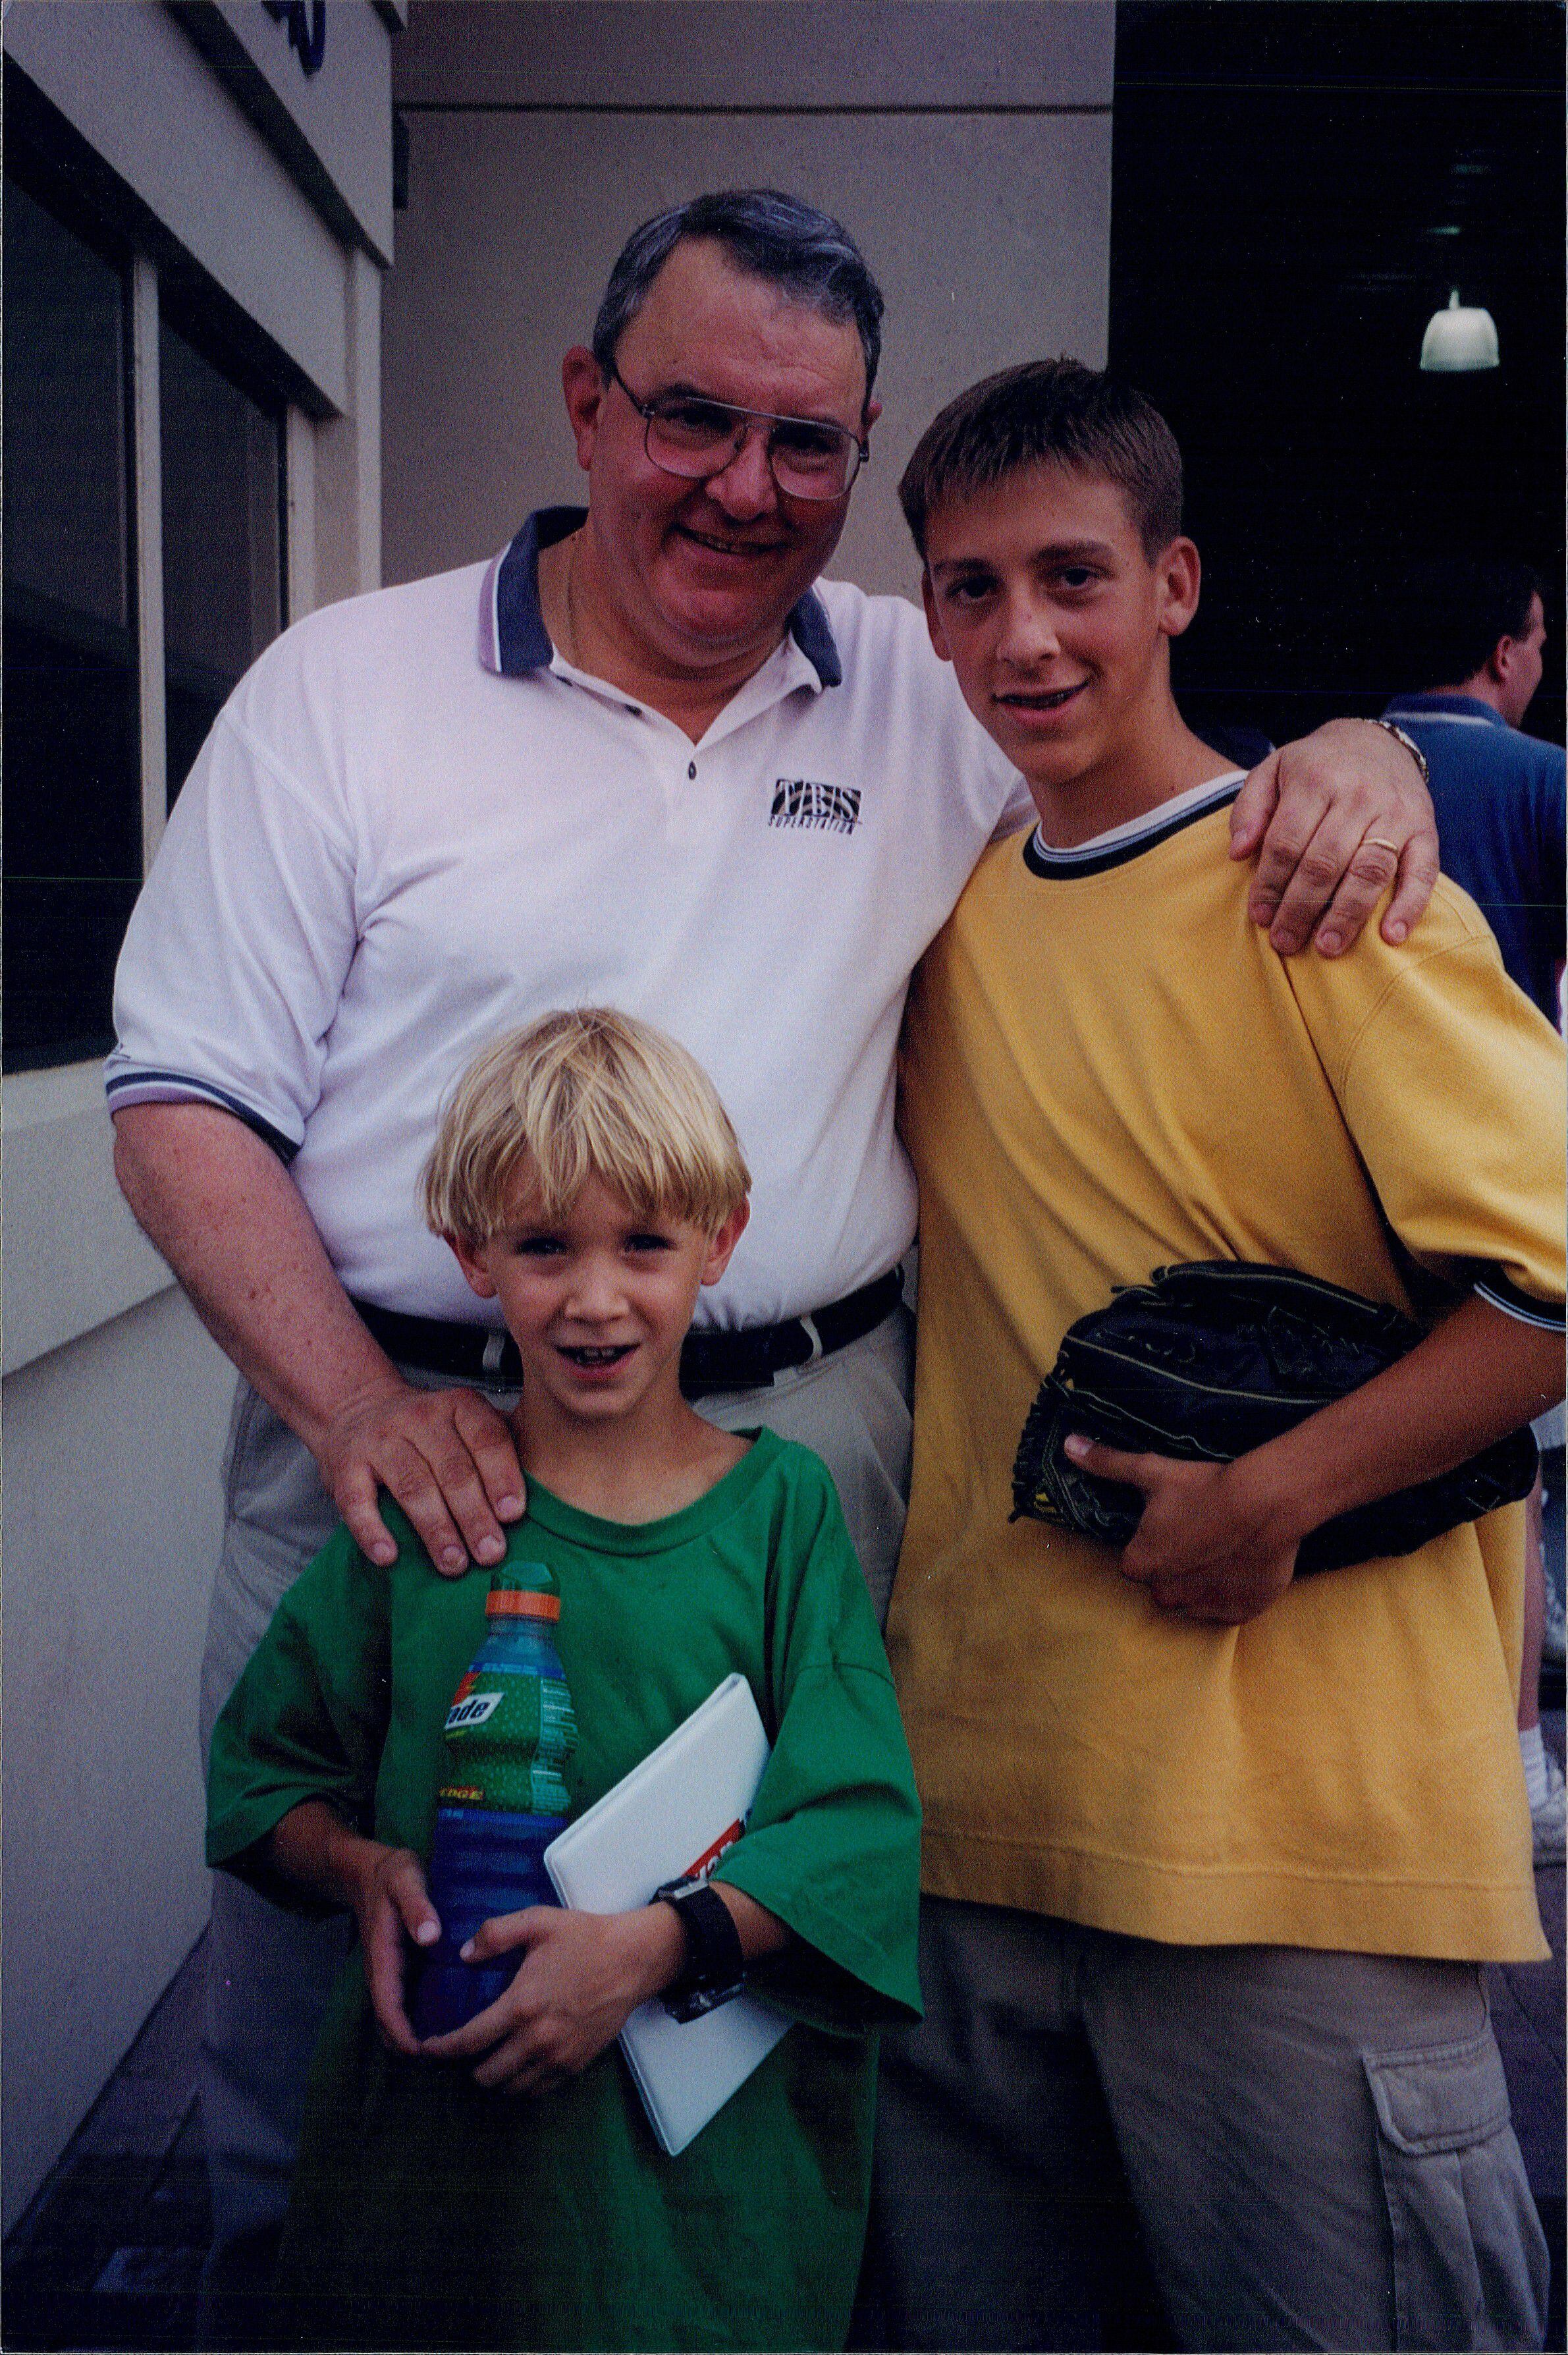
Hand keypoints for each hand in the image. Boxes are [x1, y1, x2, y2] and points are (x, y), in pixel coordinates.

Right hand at [312, 1377, 524, 1575]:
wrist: (357, 1408)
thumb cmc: (427, 1432)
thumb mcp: (464, 1425)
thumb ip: (498, 1450)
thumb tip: (548, 1494)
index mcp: (458, 1406)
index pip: (487, 1438)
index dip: (501, 1476)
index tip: (514, 1514)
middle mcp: (419, 1417)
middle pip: (452, 1469)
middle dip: (474, 1515)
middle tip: (491, 1553)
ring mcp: (380, 1439)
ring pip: (412, 1486)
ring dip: (435, 1529)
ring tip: (454, 1563)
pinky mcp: (345, 1465)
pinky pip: (358, 1501)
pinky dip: (373, 1530)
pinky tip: (389, 1556)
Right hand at [343, 1841, 441, 2056]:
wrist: (371, 1870)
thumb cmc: (392, 1875)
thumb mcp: (406, 1880)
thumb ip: (417, 1905)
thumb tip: (431, 1937)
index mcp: (383, 1955)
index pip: (386, 2004)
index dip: (399, 2032)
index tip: (420, 2052)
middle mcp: (383, 1971)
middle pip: (389, 2020)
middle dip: (409, 2046)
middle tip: (445, 2061)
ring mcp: (390, 1972)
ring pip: (396, 2015)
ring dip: (413, 2036)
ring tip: (450, 2053)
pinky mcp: (399, 1969)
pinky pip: (405, 2002)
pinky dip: (417, 2020)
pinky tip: (448, 2025)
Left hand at [419, 1905, 685, 2094]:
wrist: (633, 1959)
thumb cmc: (584, 1938)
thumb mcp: (537, 1922)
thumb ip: (495, 1934)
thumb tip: (463, 1955)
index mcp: (521, 2005)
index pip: (469, 2040)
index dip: (442, 2049)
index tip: (426, 2048)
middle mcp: (536, 2039)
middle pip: (486, 2073)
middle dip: (467, 2066)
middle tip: (461, 2053)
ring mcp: (558, 2057)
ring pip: (511, 2087)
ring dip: (494, 2078)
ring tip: (487, 2061)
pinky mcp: (575, 2065)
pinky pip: (538, 2090)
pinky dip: (521, 2084)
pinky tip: (517, 2067)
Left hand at [1063, 1433, 1301, 1622]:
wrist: (1266, 1503)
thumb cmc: (1204, 1488)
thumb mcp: (1151, 1471)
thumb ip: (1108, 1464)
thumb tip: (1069, 1445)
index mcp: (1141, 1566)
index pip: (1137, 1559)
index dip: (1155, 1540)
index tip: (1174, 1522)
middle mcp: (1167, 1594)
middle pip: (1165, 1580)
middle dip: (1178, 1562)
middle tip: (1201, 1532)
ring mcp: (1203, 1607)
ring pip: (1194, 1595)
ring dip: (1202, 1579)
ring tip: (1222, 1547)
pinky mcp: (1238, 1613)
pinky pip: (1225, 1607)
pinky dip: (1230, 1591)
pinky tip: (1239, 1564)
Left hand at [1229, 718, 1438, 956]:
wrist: (1374, 740)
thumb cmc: (1315, 766)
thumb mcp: (1272, 770)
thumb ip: (1250, 809)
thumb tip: (1238, 854)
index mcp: (1315, 780)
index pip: (1287, 843)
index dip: (1270, 884)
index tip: (1259, 916)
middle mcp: (1358, 796)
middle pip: (1325, 862)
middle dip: (1301, 908)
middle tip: (1285, 941)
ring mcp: (1395, 813)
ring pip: (1370, 871)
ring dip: (1347, 915)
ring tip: (1327, 947)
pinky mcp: (1425, 829)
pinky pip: (1422, 872)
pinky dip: (1409, 906)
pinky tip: (1391, 937)